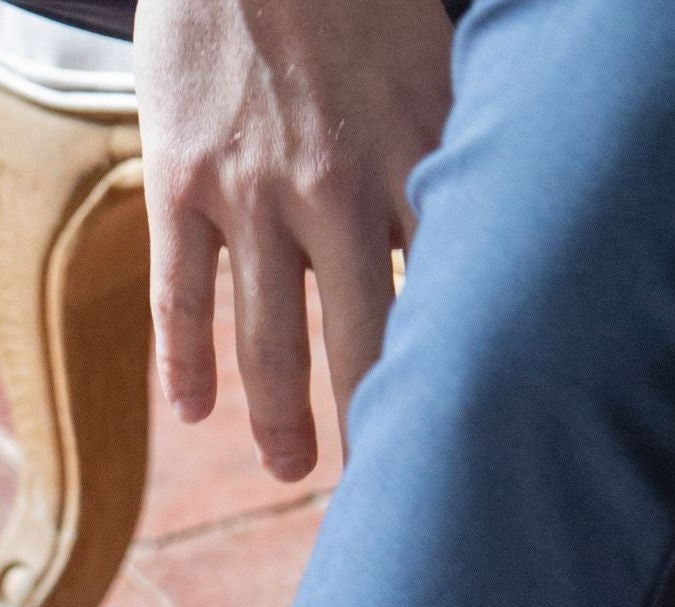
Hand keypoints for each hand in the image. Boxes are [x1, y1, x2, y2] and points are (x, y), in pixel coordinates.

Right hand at [133, 0, 452, 478]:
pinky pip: (184, 296)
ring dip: (278, 415)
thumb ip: (451, 146)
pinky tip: (195, 413)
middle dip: (370, 423)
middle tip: (381, 483)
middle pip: (360, 338)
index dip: (452, 369)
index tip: (465, 424)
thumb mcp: (433, 55)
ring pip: (267, 337)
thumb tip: (492, 229)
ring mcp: (251, 192)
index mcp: (413, 153)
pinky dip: (187, 363)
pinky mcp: (182, 184)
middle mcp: (335, 186)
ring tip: (289, 465)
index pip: (442, 292)